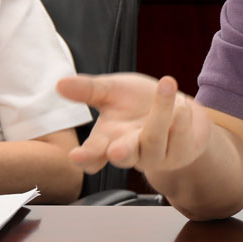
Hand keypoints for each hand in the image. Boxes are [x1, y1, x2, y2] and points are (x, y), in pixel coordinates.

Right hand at [58, 73, 211, 175]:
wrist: (176, 107)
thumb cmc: (138, 102)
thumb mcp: (113, 90)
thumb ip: (89, 89)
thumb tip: (60, 83)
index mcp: (108, 139)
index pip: (92, 156)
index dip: (85, 157)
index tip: (77, 155)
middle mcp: (131, 150)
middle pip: (123, 157)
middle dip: (120, 154)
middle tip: (116, 150)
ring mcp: (157, 154)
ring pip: (154, 140)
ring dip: (160, 112)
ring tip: (166, 84)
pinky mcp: (181, 152)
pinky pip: (181, 138)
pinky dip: (182, 120)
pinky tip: (182, 105)